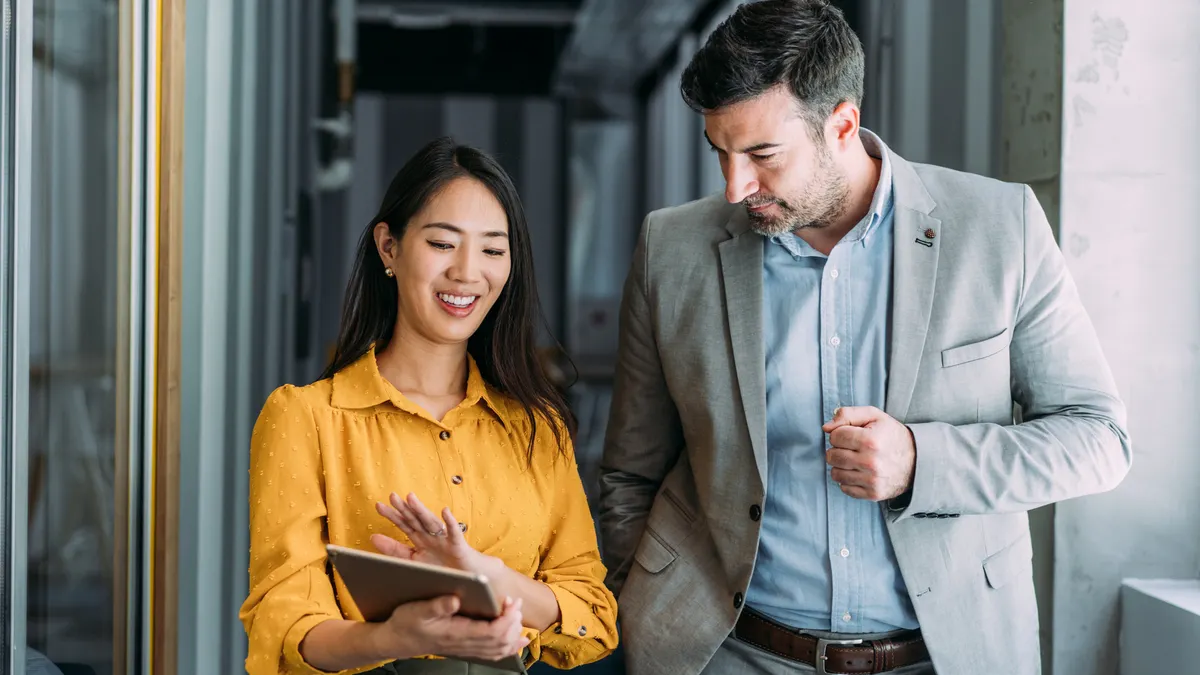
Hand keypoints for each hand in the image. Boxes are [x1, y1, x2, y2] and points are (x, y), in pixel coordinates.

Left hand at [372, 492, 498, 576]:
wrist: (467, 580)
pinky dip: (450, 523)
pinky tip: (444, 511)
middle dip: (404, 509)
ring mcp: (444, 540)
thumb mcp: (413, 561)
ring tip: (411, 498)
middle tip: (392, 496)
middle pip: (416, 521)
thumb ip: (394, 550)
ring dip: (421, 510)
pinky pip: (454, 533)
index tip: (379, 505)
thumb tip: (372, 537)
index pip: (404, 525)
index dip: (393, 516)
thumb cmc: (441, 570)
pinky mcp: (457, 546)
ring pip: (431, 523)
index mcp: (420, 540)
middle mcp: (431, 537)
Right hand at [372, 594, 528, 661]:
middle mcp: (464, 644)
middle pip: (500, 641)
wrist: (396, 640)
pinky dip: (509, 647)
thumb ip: (437, 605)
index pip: (492, 632)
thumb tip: (456, 599)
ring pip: (499, 649)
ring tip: (517, 615)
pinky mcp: (465, 648)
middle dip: (513, 622)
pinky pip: (493, 653)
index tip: (511, 601)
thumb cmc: (406, 623)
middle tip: (515, 603)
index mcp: (456, 633)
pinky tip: (518, 640)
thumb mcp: (416, 610)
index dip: (507, 618)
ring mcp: (466, 648)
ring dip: (513, 634)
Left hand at [822, 406, 915, 500]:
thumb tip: (826, 427)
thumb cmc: (892, 436)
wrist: (917, 460)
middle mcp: (871, 462)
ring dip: (841, 466)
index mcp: (870, 440)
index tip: (851, 435)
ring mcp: (872, 480)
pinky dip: (848, 480)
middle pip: (832, 456)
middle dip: (837, 449)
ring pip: (835, 473)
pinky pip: (844, 488)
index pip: (835, 436)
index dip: (840, 433)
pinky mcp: (872, 494)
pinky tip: (859, 472)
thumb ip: (848, 414)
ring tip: (855, 460)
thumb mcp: (874, 416)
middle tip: (851, 448)